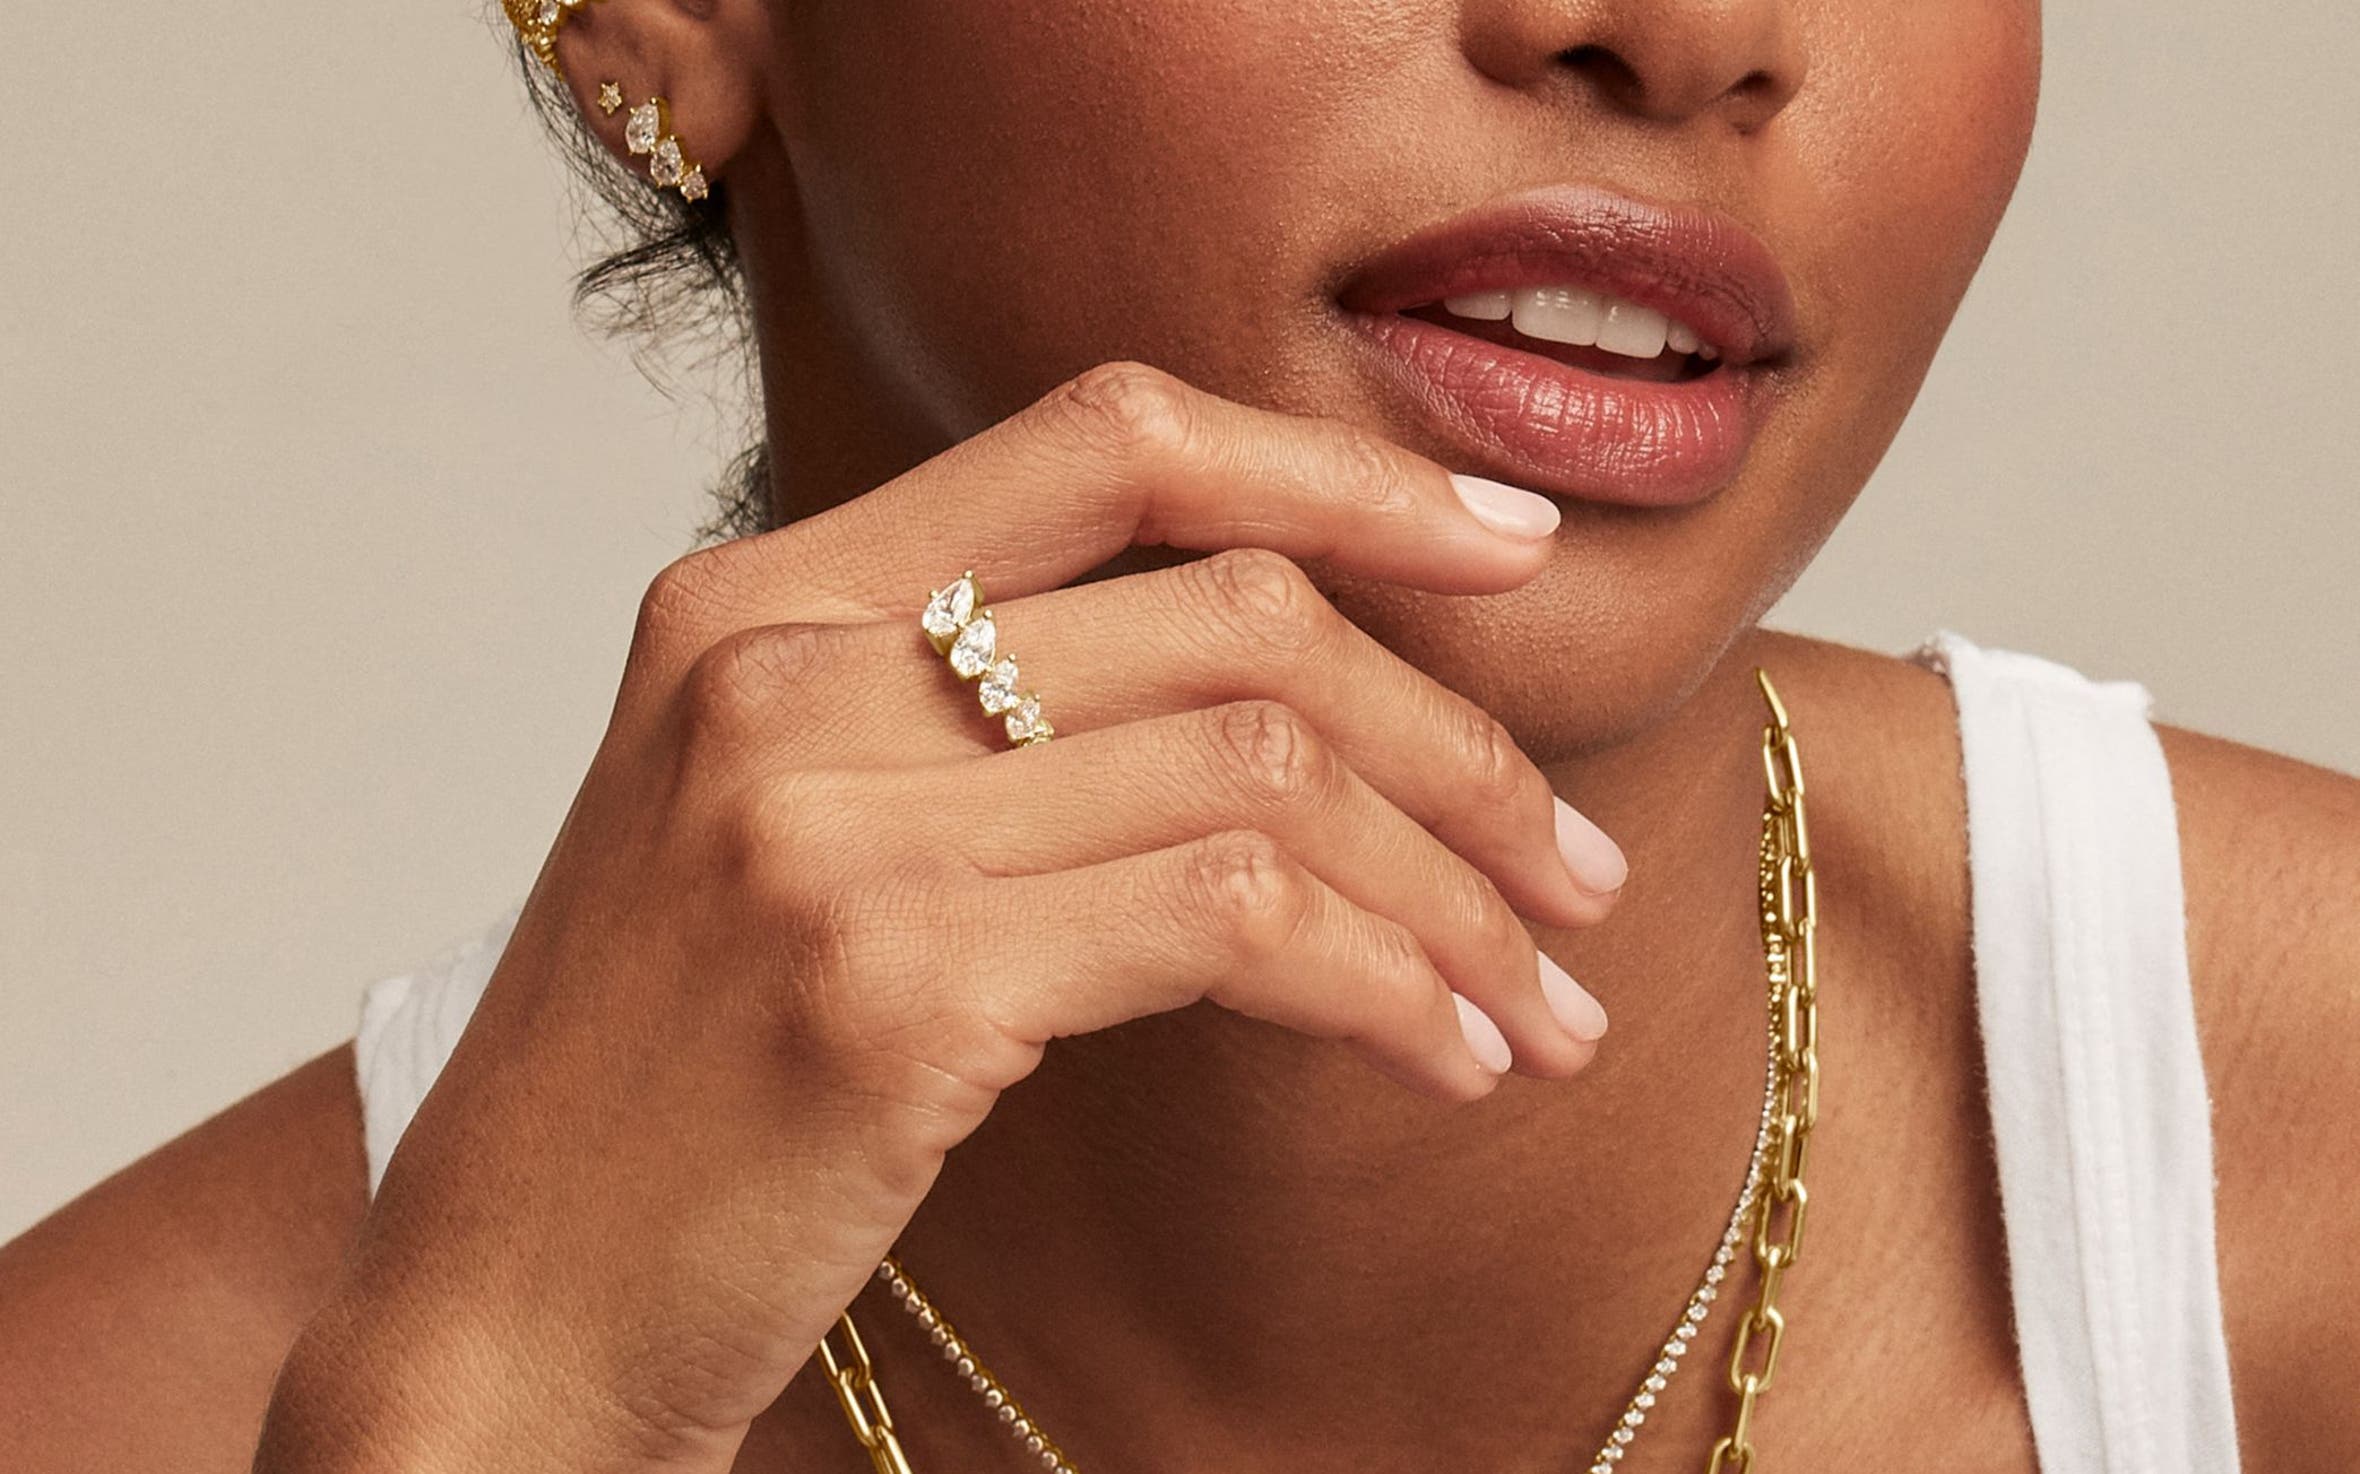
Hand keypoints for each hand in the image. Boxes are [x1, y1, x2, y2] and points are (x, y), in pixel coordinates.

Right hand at [254, 362, 1625, 1473]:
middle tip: (1576, 872)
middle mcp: (783, 667)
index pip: (1108, 439)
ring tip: (1546, 1006)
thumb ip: (965, 710)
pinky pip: (1238, 926)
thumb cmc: (671, 1084)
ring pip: (1267, 772)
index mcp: (761, 596)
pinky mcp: (890, 983)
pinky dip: (1387, 988)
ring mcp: (827, 819)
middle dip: (1458, 746)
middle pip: (1234, 615)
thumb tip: (1272, 675)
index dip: (1336, 477)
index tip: (1505, 558)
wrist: (497, 1311)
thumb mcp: (778, 825)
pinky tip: (1447, 1063)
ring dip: (1455, 894)